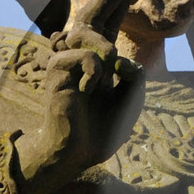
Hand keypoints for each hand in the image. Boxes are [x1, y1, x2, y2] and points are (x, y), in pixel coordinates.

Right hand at [13, 28, 142, 193]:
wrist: (80, 153)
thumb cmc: (104, 131)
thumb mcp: (132, 100)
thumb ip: (136, 75)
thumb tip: (119, 60)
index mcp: (96, 71)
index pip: (115, 48)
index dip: (127, 65)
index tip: (121, 84)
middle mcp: (79, 66)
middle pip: (103, 40)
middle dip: (115, 61)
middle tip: (108, 85)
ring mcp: (67, 68)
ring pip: (94, 46)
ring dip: (103, 68)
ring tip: (96, 89)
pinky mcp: (56, 73)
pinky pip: (83, 56)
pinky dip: (93, 71)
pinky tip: (87, 90)